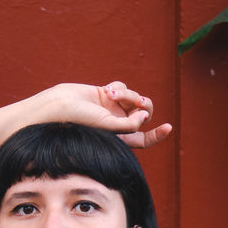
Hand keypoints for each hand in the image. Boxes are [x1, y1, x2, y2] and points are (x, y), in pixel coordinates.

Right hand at [47, 81, 171, 149]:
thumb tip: (143, 117)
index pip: (143, 140)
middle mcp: (117, 123)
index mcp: (118, 138)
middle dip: (144, 106)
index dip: (157, 135)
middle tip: (137, 103)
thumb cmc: (79, 122)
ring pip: (133, 97)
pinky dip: (119, 87)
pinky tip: (107, 90)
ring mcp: (112, 108)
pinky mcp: (106, 94)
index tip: (168, 127)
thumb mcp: (107, 128)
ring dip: (127, 94)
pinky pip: (123, 87)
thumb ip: (129, 125)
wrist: (58, 106)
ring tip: (111, 94)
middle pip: (143, 114)